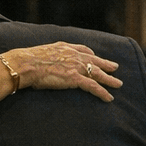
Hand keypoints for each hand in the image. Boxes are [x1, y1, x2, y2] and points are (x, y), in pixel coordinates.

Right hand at [7, 42, 121, 101]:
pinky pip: (93, 86)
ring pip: (98, 73)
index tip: (96, 57)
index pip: (83, 50)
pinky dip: (102, 92)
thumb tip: (47, 59)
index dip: (92, 54)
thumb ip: (50, 54)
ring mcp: (76, 66)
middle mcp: (73, 55)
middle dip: (106, 64)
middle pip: (95, 60)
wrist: (26, 64)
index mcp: (65, 48)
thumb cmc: (29, 59)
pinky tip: (109, 97)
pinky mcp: (75, 78)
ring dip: (110, 79)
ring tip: (118, 84)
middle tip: (115, 67)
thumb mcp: (42, 51)